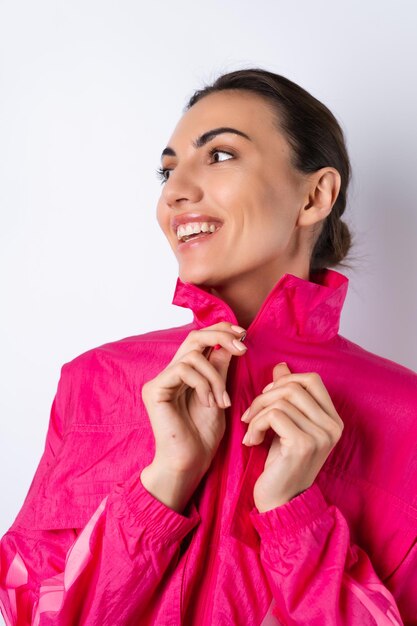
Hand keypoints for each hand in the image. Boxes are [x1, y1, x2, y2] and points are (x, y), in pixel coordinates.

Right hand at [140, 321, 246, 511]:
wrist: (189, 464)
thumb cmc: (203, 436)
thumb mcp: (219, 396)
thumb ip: (220, 370)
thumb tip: (230, 343)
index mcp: (184, 373)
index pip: (200, 340)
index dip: (220, 331)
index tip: (243, 334)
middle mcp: (169, 373)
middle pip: (193, 337)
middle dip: (221, 337)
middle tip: (242, 348)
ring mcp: (160, 380)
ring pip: (193, 356)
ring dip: (215, 377)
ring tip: (223, 401)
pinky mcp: (154, 389)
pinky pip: (183, 370)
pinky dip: (203, 385)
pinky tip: (209, 404)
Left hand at [241, 362, 343, 512]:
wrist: (280, 502)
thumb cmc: (281, 464)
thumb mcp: (285, 425)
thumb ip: (286, 397)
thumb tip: (280, 366)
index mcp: (332, 419)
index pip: (312, 380)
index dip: (284, 381)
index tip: (266, 397)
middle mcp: (332, 426)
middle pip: (294, 386)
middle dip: (264, 396)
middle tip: (250, 415)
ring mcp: (321, 435)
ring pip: (281, 401)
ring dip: (257, 413)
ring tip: (250, 430)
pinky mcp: (303, 444)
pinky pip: (273, 415)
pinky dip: (256, 425)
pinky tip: (252, 441)